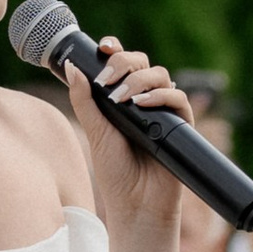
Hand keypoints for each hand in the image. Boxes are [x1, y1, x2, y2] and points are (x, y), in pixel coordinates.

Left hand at [64, 40, 191, 231]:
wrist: (135, 205)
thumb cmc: (115, 173)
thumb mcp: (96, 132)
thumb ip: (85, 100)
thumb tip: (72, 66)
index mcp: (122, 99)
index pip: (123, 64)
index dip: (116, 49)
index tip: (104, 46)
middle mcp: (144, 101)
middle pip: (142, 63)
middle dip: (124, 63)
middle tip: (107, 81)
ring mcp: (163, 112)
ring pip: (160, 75)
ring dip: (138, 80)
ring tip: (120, 100)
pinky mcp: (179, 125)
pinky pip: (178, 98)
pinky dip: (160, 96)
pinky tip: (142, 104)